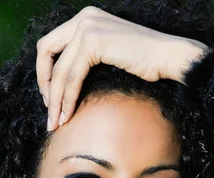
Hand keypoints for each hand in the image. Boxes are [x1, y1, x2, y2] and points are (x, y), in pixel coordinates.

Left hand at [36, 6, 207, 130]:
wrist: (170, 58)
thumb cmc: (145, 62)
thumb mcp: (108, 54)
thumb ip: (85, 59)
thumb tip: (62, 84)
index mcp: (85, 18)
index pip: (50, 45)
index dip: (44, 74)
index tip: (50, 99)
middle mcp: (83, 18)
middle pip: (46, 53)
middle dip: (44, 86)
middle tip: (49, 112)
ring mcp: (88, 27)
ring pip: (58, 71)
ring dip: (55, 101)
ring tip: (56, 123)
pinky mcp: (94, 41)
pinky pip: (71, 77)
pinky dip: (67, 99)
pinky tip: (68, 116)